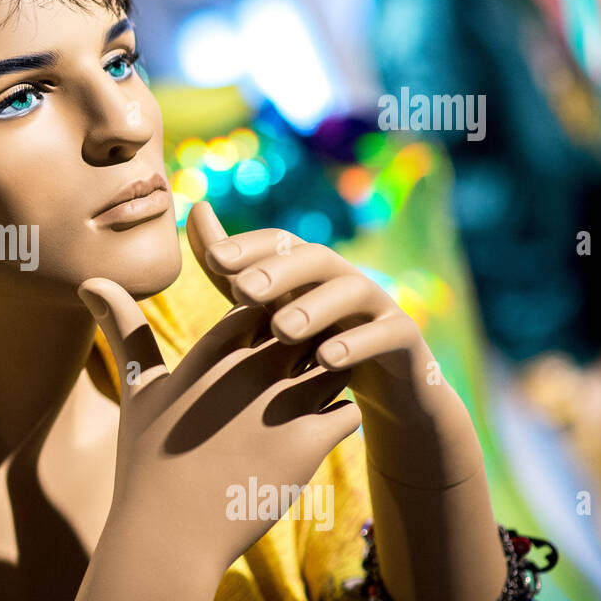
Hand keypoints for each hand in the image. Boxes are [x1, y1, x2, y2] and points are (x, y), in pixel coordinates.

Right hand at [76, 274, 361, 579]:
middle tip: (300, 366)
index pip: (259, 300)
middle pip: (303, 326)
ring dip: (329, 375)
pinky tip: (315, 434)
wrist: (167, 535)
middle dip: (307, 339)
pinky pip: (348, 413)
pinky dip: (339, 418)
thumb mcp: (137, 389)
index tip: (266, 335)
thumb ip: (125, 330)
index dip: (269, 312)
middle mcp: (249, 371)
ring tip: (309, 400)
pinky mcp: (306, 445)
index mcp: (211, 353)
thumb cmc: (146, 460)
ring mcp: (280, 406)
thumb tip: (91, 280)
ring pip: (334, 363)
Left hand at [186, 201, 430, 410]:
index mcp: (306, 270)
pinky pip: (386, 333)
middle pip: (313, 260)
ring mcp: (377, 304)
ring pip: (351, 292)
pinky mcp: (405, 338)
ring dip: (313, 308)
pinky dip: (357, 344)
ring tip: (280, 330)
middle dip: (277, 271)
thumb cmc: (314, 344)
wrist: (382, 390)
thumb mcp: (268, 308)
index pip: (279, 243)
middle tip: (241, 290)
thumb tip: (196, 210)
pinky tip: (326, 361)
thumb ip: (231, 269)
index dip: (248, 246)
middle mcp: (342, 277)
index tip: (213, 259)